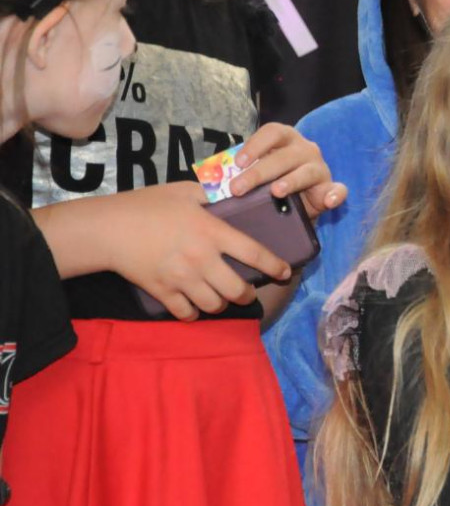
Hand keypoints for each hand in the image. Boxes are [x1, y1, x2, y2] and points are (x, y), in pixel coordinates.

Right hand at [105, 181, 289, 319]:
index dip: (275, 266)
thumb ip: (210, 194)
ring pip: (215, 306)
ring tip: (220, 298)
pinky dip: (193, 313)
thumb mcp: (184, 191)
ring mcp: (182, 279)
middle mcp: (202, 259)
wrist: (108, 229)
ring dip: (221, 305)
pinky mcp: (163, 293)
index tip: (285, 272)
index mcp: (212, 232)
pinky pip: (187, 314)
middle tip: (246, 291)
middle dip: (247, 294)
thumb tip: (230, 192)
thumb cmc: (146, 206)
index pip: (254, 253)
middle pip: (238, 291)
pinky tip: (193, 306)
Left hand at [226, 123, 345, 216]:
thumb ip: (238, 174)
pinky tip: (329, 201)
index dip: (255, 145)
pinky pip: (339, 190)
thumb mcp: (254, 174)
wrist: (296, 203)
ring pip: (306, 171)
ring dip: (291, 181)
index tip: (237, 163)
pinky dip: (336, 194)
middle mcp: (305, 149)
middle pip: (284, 156)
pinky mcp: (331, 188)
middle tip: (237, 189)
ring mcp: (319, 169)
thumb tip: (207, 185)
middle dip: (258, 172)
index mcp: (285, 139)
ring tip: (275, 192)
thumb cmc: (270, 182)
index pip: (272, 132)